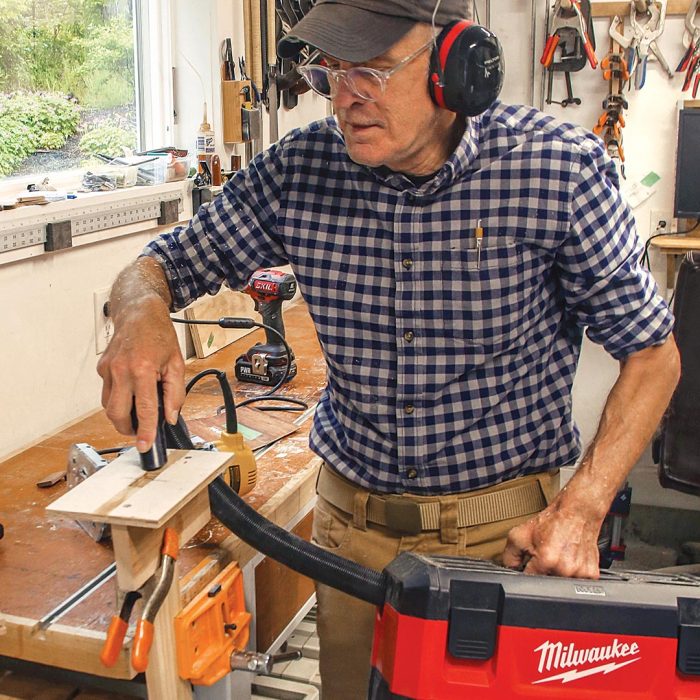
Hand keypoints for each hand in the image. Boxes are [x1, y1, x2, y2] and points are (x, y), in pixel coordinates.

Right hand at [97, 295, 184, 451]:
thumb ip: (175, 394)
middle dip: (128, 428)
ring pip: (108, 406)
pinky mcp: (102, 368)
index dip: (145, 431)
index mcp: (142, 369)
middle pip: (117, 414)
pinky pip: (107, 393)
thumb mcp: (177, 363)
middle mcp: (121, 370)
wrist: (139, 313)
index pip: (144, 410)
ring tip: (138, 411)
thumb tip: (170, 417)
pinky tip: (131, 392)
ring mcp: (108, 369)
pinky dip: (118, 399)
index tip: (145, 445)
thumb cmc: (159, 335)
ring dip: (122, 415)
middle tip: (141, 431)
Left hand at [502, 501, 601, 578]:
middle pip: (546, 582)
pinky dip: (572, 572)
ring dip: (558, 573)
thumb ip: (510, 555)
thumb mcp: (520, 534)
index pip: (529, 580)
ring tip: (559, 555)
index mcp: (546, 560)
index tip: (529, 564)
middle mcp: (564, 569)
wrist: (577, 513)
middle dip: (542, 571)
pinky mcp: (592, 574)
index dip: (526, 572)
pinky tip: (569, 558)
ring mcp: (580, 573)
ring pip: (561, 583)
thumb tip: (509, 570)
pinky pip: (577, 582)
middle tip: (546, 555)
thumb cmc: (553, 522)